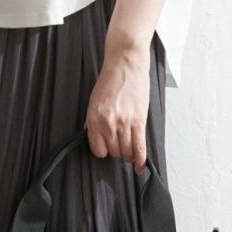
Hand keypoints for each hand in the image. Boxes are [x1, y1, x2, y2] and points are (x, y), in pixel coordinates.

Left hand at [84, 45, 150, 171]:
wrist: (125, 64)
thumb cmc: (110, 80)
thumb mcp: (93, 101)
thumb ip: (92, 120)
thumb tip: (91, 135)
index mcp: (94, 119)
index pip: (98, 149)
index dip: (103, 151)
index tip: (106, 148)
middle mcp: (108, 124)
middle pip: (114, 152)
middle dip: (117, 152)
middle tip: (120, 145)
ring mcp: (124, 123)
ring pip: (127, 151)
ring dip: (128, 155)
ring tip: (130, 151)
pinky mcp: (139, 121)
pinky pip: (140, 147)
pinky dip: (140, 159)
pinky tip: (140, 166)